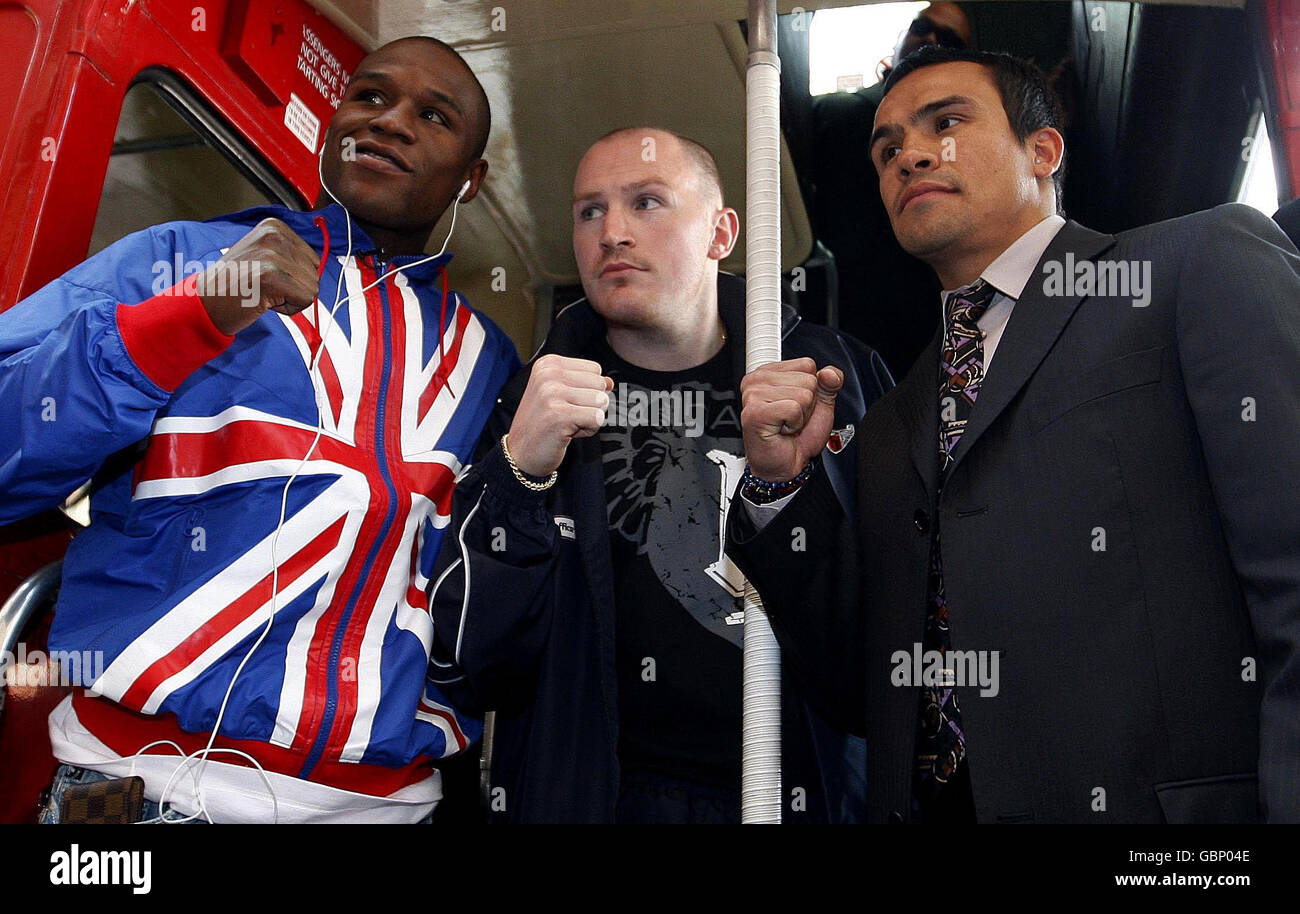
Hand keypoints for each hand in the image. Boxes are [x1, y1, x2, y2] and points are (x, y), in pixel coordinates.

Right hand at [197, 218, 320, 335]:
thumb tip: (318, 265)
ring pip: (312, 287)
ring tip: (263, 292)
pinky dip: (289, 308)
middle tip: (264, 287)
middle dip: (294, 287)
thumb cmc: (234, 284)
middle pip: (315, 272)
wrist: (205, 302)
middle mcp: (274, 235)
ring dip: (291, 298)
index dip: (294, 276)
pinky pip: (306, 299)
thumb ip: (289, 255)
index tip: (266, 276)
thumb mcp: (262, 255)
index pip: (312, 258)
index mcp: (273, 227)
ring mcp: (272, 254)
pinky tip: (265, 301)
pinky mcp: (272, 275)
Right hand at [506, 354, 613, 475]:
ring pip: (601, 401)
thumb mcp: (562, 395)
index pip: (595, 370)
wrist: (520, 453)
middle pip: (600, 385)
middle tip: (566, 415)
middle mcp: (548, 374)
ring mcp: (552, 394)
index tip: (566, 402)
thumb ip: (587, 384)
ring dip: (589, 418)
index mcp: (548, 364)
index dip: (588, 390)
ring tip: (567, 423)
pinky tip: (568, 432)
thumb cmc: (542, 423)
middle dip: (591, 405)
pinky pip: (597, 418)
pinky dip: (588, 430)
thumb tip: (610, 382)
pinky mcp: (559, 415)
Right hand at [740, 358, 842, 480]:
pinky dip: (794, 423)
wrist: (785, 465)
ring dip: (801, 415)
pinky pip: (793, 408)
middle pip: (807, 379)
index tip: (796, 405)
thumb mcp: (820, 404)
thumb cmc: (797, 437)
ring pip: (803, 395)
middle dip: (807, 404)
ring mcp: (753, 395)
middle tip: (791, 418)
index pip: (807, 364)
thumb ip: (829, 384)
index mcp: (769, 372)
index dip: (811, 389)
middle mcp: (757, 380)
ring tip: (786, 424)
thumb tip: (830, 373)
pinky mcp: (755, 412)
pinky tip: (781, 429)